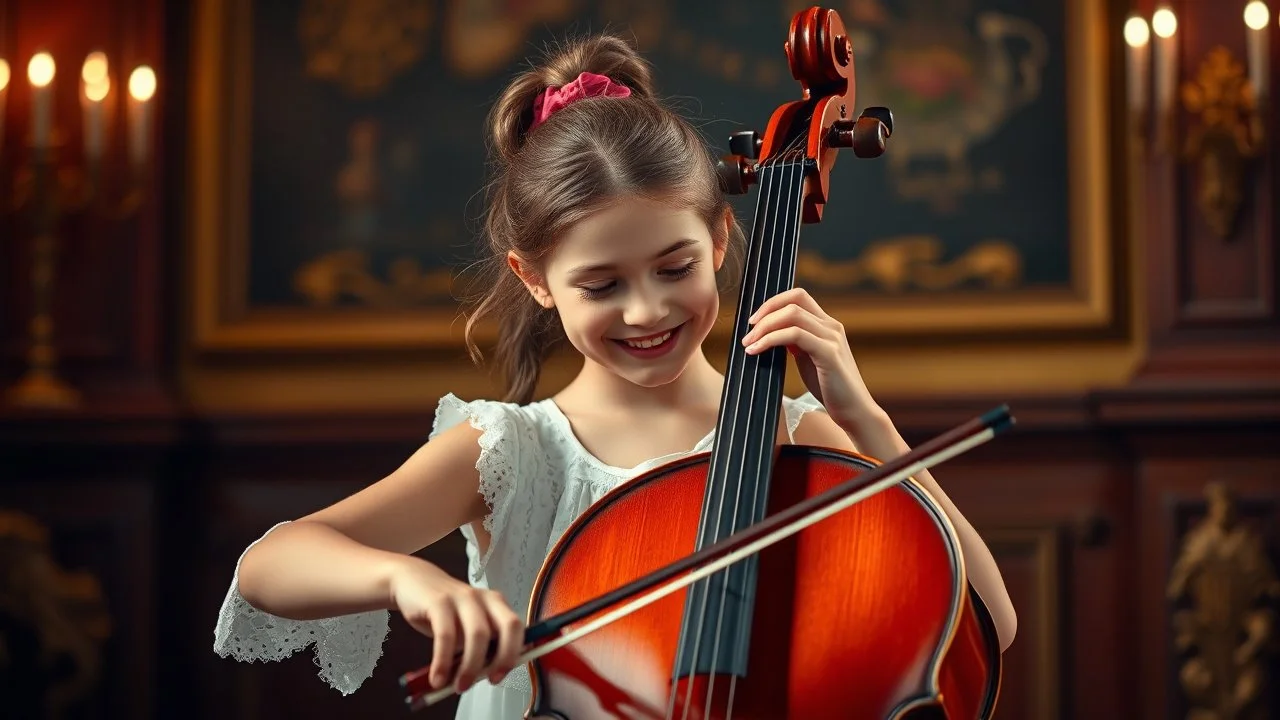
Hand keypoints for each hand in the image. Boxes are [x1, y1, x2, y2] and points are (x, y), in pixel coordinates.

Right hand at [389, 557, 524, 691]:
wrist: (412, 581)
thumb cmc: (443, 610)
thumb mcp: (466, 626)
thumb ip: (479, 646)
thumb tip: (486, 675)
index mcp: (496, 604)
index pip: (517, 628)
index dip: (514, 654)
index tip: (500, 676)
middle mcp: (484, 598)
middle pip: (508, 626)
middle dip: (503, 658)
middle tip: (489, 680)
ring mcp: (463, 597)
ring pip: (478, 634)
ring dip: (470, 666)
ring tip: (459, 686)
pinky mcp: (439, 602)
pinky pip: (446, 635)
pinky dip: (442, 661)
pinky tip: (437, 677)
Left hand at [741, 287, 877, 430]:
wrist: (854, 411)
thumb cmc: (830, 388)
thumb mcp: (808, 358)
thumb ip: (795, 342)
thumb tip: (771, 332)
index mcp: (827, 325)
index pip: (798, 297)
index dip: (773, 303)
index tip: (755, 321)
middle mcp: (831, 326)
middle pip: (793, 301)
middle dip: (765, 312)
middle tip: (748, 333)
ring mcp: (832, 338)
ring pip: (792, 315)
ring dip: (765, 327)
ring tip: (749, 344)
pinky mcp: (829, 354)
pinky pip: (794, 335)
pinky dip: (771, 339)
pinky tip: (757, 350)